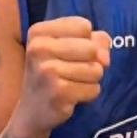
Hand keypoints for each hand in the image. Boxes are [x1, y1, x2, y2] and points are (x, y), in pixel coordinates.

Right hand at [13, 17, 110, 137]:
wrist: (32, 111)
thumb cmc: (53, 73)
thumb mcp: (69, 47)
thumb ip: (95, 40)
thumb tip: (104, 57)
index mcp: (38, 32)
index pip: (83, 26)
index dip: (86, 41)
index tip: (68, 53)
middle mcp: (39, 48)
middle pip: (92, 48)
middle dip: (91, 62)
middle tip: (70, 72)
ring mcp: (47, 71)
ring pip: (96, 69)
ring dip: (90, 79)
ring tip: (70, 83)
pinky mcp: (59, 93)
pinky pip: (94, 89)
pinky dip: (88, 94)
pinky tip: (70, 96)